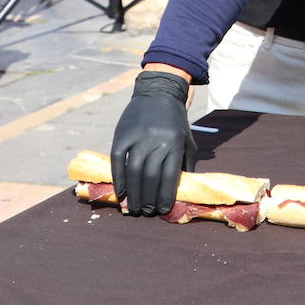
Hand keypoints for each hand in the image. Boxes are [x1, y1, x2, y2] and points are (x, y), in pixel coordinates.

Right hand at [110, 70, 196, 215]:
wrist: (159, 92)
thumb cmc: (175, 120)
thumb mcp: (186, 139)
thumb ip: (185, 162)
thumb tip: (182, 189)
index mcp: (174, 144)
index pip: (169, 176)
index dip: (165, 196)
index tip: (162, 210)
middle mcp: (156, 141)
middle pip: (150, 177)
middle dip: (148, 198)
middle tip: (146, 212)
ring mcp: (138, 137)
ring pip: (134, 171)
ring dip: (134, 193)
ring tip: (134, 207)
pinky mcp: (122, 134)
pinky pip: (117, 160)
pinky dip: (118, 177)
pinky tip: (120, 191)